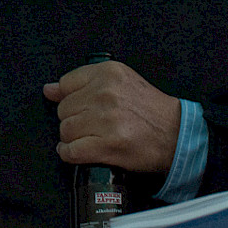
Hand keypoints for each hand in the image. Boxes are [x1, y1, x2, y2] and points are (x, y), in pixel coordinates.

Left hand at [43, 61, 181, 171]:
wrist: (177, 134)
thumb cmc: (151, 110)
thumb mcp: (121, 82)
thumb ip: (84, 82)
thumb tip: (49, 90)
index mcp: (109, 73)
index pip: (66, 84)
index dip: (69, 99)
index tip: (78, 108)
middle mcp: (105, 93)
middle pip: (64, 110)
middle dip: (73, 120)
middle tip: (90, 125)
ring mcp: (106, 120)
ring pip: (66, 131)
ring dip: (72, 139)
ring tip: (88, 138)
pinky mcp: (108, 145)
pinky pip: (72, 151)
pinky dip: (70, 154)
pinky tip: (78, 152)